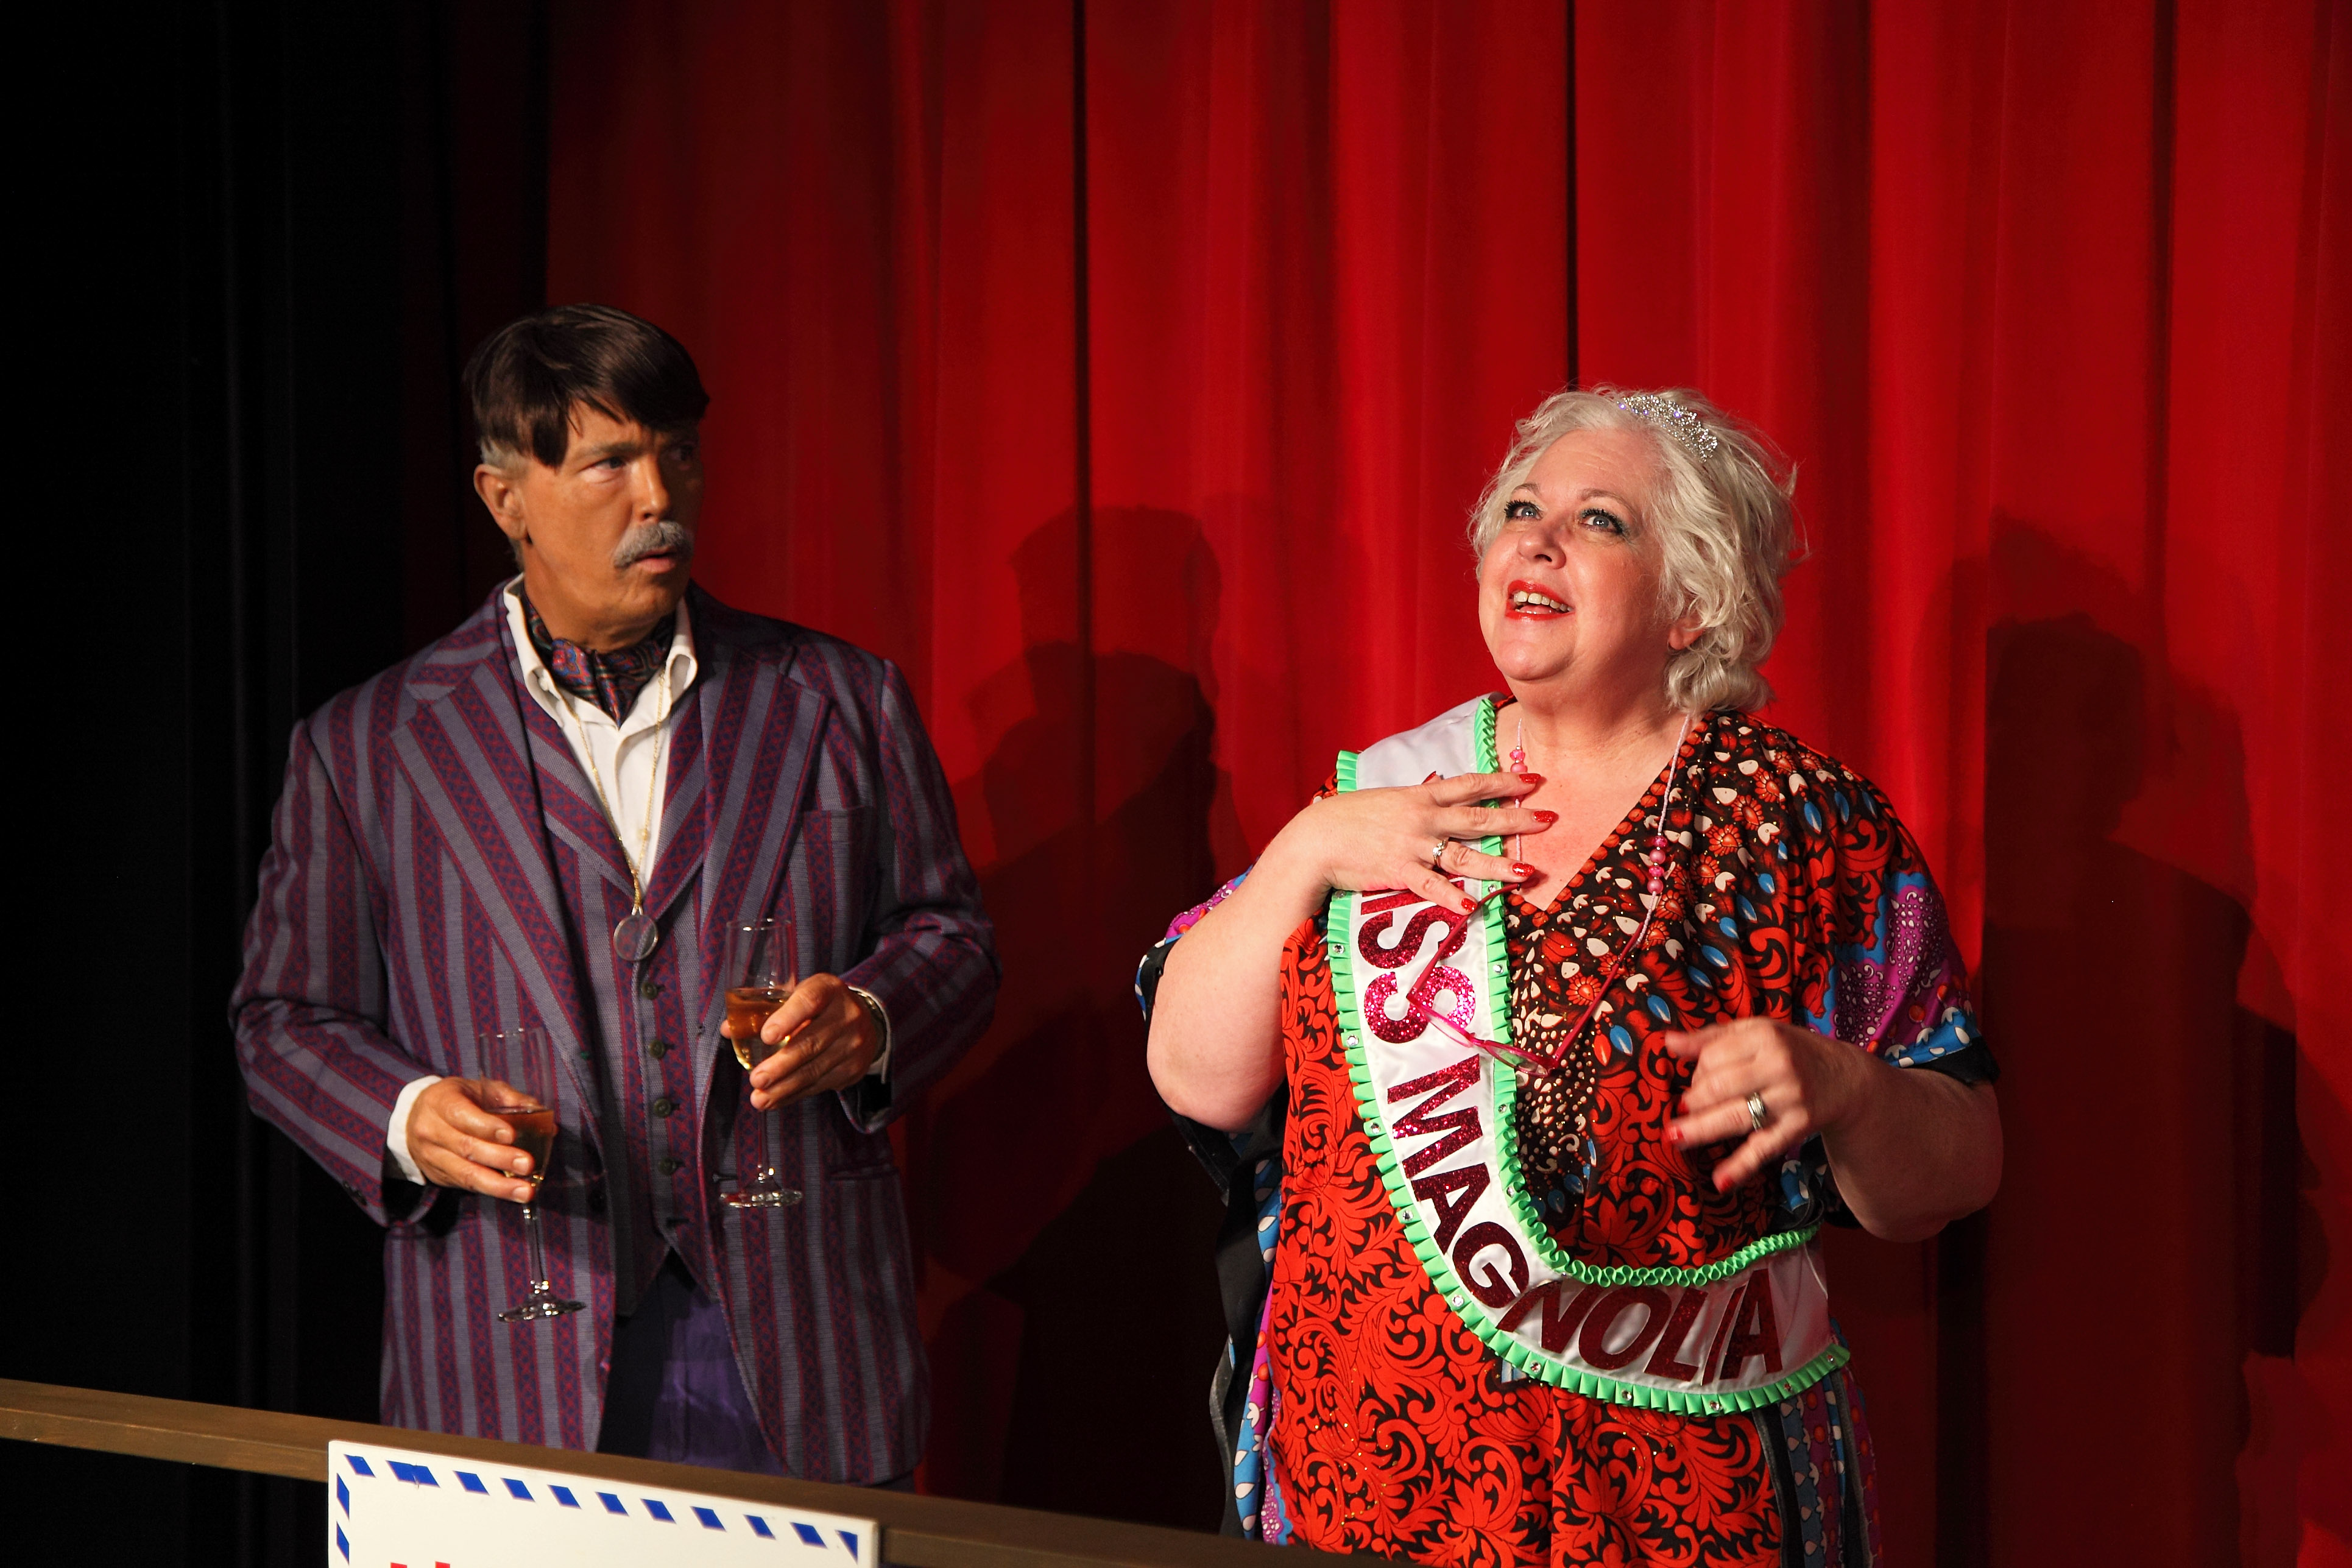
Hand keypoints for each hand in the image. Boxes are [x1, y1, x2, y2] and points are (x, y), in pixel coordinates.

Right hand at [407, 1077, 541, 1202]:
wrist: (414, 1119)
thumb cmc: (456, 1100)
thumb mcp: (478, 1089)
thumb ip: (509, 1099)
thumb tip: (541, 1114)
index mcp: (440, 1102)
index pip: (461, 1115)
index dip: (486, 1127)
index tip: (511, 1135)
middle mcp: (431, 1131)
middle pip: (466, 1148)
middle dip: (500, 1158)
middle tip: (527, 1165)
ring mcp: (432, 1157)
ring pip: (465, 1174)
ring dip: (499, 1186)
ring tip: (526, 1191)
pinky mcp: (438, 1176)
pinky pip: (466, 1185)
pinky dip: (492, 1189)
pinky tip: (512, 1192)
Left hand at [734, 973, 878, 1111]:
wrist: (864, 1022)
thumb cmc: (819, 1007)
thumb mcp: (798, 996)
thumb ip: (764, 1009)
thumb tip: (728, 1029)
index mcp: (828, 989)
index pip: (809, 1001)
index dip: (787, 1019)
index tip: (766, 1037)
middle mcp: (846, 1015)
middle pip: (811, 1043)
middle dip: (780, 1065)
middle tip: (756, 1079)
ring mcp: (853, 1044)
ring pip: (815, 1070)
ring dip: (784, 1087)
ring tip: (760, 1098)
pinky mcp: (854, 1068)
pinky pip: (820, 1085)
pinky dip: (795, 1094)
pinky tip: (776, 1100)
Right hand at [1263, 770, 1552, 913]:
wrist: (1315, 838)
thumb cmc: (1348, 819)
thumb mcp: (1387, 801)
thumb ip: (1417, 801)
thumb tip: (1439, 794)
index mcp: (1420, 796)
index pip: (1470, 785)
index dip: (1505, 783)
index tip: (1535, 781)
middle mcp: (1422, 818)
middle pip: (1477, 817)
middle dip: (1516, 819)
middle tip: (1549, 819)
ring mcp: (1412, 845)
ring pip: (1463, 854)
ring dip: (1496, 863)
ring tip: (1526, 872)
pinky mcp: (1398, 872)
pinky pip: (1431, 886)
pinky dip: (1452, 897)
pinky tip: (1473, 907)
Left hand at [1661, 1019, 1871, 1190]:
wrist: (1845, 1078)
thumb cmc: (1790, 1051)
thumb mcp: (1756, 1033)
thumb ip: (1711, 1038)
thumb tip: (1668, 1042)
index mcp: (1764, 1036)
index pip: (1713, 1056)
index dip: (1697, 1071)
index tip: (1696, 1080)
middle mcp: (1778, 1067)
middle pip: (1719, 1086)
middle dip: (1694, 1101)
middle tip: (1684, 1108)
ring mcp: (1789, 1100)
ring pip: (1735, 1117)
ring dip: (1700, 1129)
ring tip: (1674, 1137)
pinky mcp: (1797, 1128)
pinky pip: (1763, 1149)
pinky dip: (1740, 1167)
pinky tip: (1720, 1181)